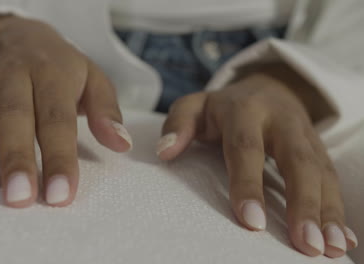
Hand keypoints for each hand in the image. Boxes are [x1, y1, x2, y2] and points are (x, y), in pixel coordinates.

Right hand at [0, 16, 131, 207]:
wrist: (23, 33)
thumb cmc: (62, 66)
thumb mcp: (93, 78)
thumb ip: (106, 110)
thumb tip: (121, 144)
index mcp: (52, 74)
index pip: (57, 119)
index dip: (59, 157)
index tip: (61, 194)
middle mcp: (15, 74)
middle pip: (14, 118)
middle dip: (16, 158)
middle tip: (19, 197)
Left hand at [157, 64, 357, 257]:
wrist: (267, 86)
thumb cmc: (223, 108)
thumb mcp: (195, 106)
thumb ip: (178, 123)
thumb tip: (165, 152)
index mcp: (244, 109)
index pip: (246, 147)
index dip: (249, 184)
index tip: (252, 222)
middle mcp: (281, 120)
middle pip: (297, 160)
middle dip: (303, 203)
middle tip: (307, 245)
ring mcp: (305, 134)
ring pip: (321, 171)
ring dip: (329, 211)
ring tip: (331, 249)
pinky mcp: (319, 147)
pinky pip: (333, 177)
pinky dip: (337, 208)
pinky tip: (342, 239)